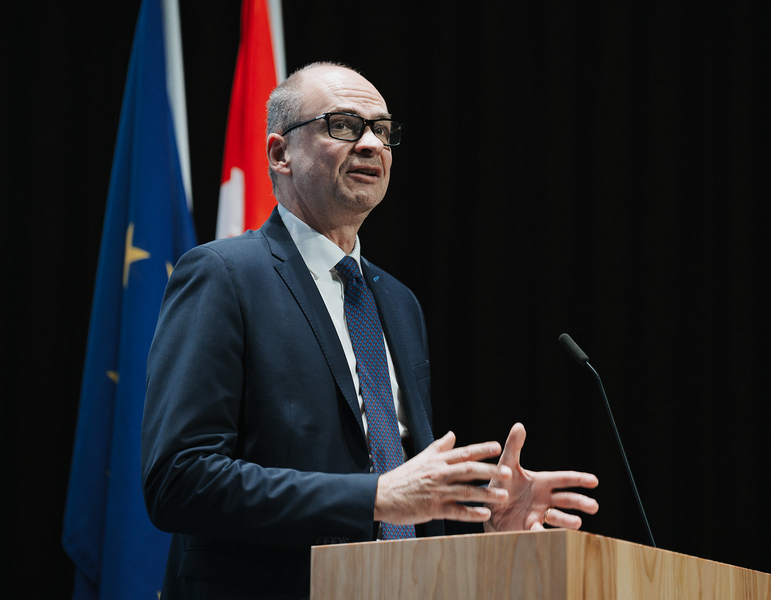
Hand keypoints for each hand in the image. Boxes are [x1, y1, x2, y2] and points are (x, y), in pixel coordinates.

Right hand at [374, 431, 512, 524]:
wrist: (382, 495)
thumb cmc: (402, 477)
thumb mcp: (421, 458)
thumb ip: (438, 447)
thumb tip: (452, 434)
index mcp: (437, 461)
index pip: (463, 452)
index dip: (481, 449)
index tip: (497, 447)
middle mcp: (439, 474)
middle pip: (468, 470)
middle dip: (489, 471)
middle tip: (508, 473)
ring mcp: (436, 491)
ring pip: (466, 491)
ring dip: (486, 493)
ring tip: (503, 496)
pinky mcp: (433, 509)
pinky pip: (456, 511)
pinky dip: (471, 513)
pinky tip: (484, 514)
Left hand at [485, 423, 598, 531]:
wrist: (489, 505)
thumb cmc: (502, 482)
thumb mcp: (506, 464)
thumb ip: (514, 446)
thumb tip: (519, 426)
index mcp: (543, 482)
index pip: (564, 479)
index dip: (579, 479)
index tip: (594, 480)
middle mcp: (545, 498)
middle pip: (567, 500)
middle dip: (581, 502)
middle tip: (594, 506)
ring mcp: (539, 514)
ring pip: (557, 517)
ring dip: (567, 520)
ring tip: (577, 522)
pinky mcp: (528, 527)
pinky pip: (537, 530)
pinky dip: (541, 532)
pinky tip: (542, 531)